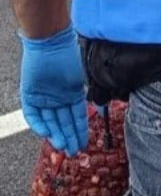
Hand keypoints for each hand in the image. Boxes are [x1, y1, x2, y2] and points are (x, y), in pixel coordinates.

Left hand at [20, 26, 88, 155]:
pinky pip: (33, 114)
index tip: (83, 144)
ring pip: (49, 121)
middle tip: (72, 152)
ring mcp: (44, 97)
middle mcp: (58, 99)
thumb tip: (96, 111)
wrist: (51, 43)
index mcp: (73, 95)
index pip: (77, 118)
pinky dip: (39, 124)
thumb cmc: (70, 57)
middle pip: (63, 123)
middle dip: (69, 137)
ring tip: (62, 146)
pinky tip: (47, 133)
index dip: (80, 132)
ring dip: (56, 134)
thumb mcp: (82, 81)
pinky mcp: (30, 95)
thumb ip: (86, 98)